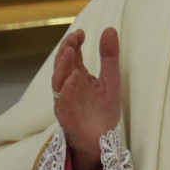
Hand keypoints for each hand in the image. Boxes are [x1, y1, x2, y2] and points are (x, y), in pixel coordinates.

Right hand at [51, 28, 120, 169]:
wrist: (101, 140)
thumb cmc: (103, 110)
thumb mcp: (111, 80)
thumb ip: (109, 57)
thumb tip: (109, 28)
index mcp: (78, 76)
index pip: (72, 55)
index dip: (74, 42)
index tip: (81, 32)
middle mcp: (69, 86)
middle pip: (62, 64)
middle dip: (66, 49)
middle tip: (73, 38)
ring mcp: (65, 100)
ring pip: (59, 80)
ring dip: (63, 65)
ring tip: (70, 50)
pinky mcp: (66, 115)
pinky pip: (64, 100)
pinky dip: (68, 89)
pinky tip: (74, 77)